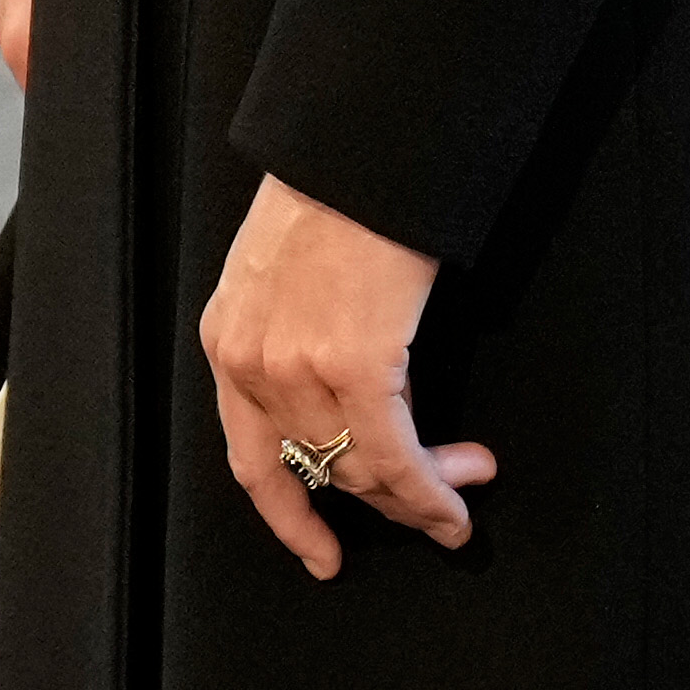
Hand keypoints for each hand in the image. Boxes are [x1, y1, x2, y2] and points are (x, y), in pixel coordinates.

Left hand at [205, 176, 493, 576]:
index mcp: (228, 339)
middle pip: (317, 469)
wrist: (359, 138)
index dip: (289, 515)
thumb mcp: (287, 267)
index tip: (319, 551)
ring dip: (418, 492)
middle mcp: (250, 364)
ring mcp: (297, 367)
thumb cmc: (337, 187)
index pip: (252, 458)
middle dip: (383, 497)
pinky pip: (393, 453)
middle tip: (437, 508)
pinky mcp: (354, 361)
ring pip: (359, 468)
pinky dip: (428, 489)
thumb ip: (299, 332)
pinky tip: (455, 500)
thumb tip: (357, 387)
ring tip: (462, 493)